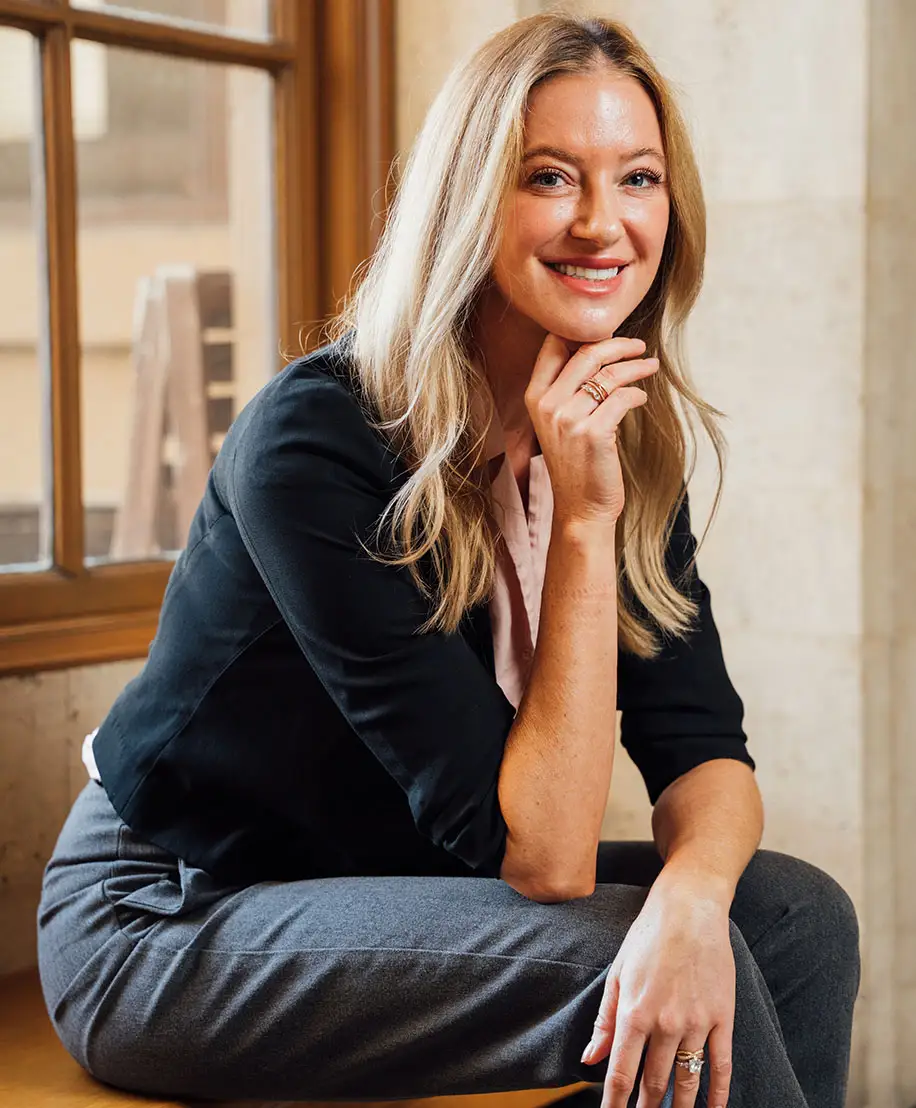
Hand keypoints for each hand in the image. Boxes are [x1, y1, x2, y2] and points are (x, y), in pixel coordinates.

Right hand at [524, 333, 658, 526]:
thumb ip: (568, 388)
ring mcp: (569, 419)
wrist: (580, 508)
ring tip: (649, 367)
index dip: (582, 332)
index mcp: (535, 397)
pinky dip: (637, 394)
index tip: (607, 332)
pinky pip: (623, 398)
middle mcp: (548, 405)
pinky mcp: (594, 433)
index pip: (554, 345)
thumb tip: (598, 349)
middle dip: (618, 344)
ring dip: (636, 367)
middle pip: (587, 353)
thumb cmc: (576, 462)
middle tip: (638, 347)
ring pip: (610, 374)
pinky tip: (641, 397)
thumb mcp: (559, 422)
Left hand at [581, 873, 734, 1107]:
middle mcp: (666, 1023)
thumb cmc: (648, 936)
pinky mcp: (723, 1016)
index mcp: (635, 1012)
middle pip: (654, 1083)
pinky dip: (718, 1093)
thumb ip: (605, 1020)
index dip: (615, 1103)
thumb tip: (590, 1058)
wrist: (689, 908)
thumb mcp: (618, 972)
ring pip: (687, 1081)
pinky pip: (721, 1064)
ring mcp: (697, 1022)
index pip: (622, 1073)